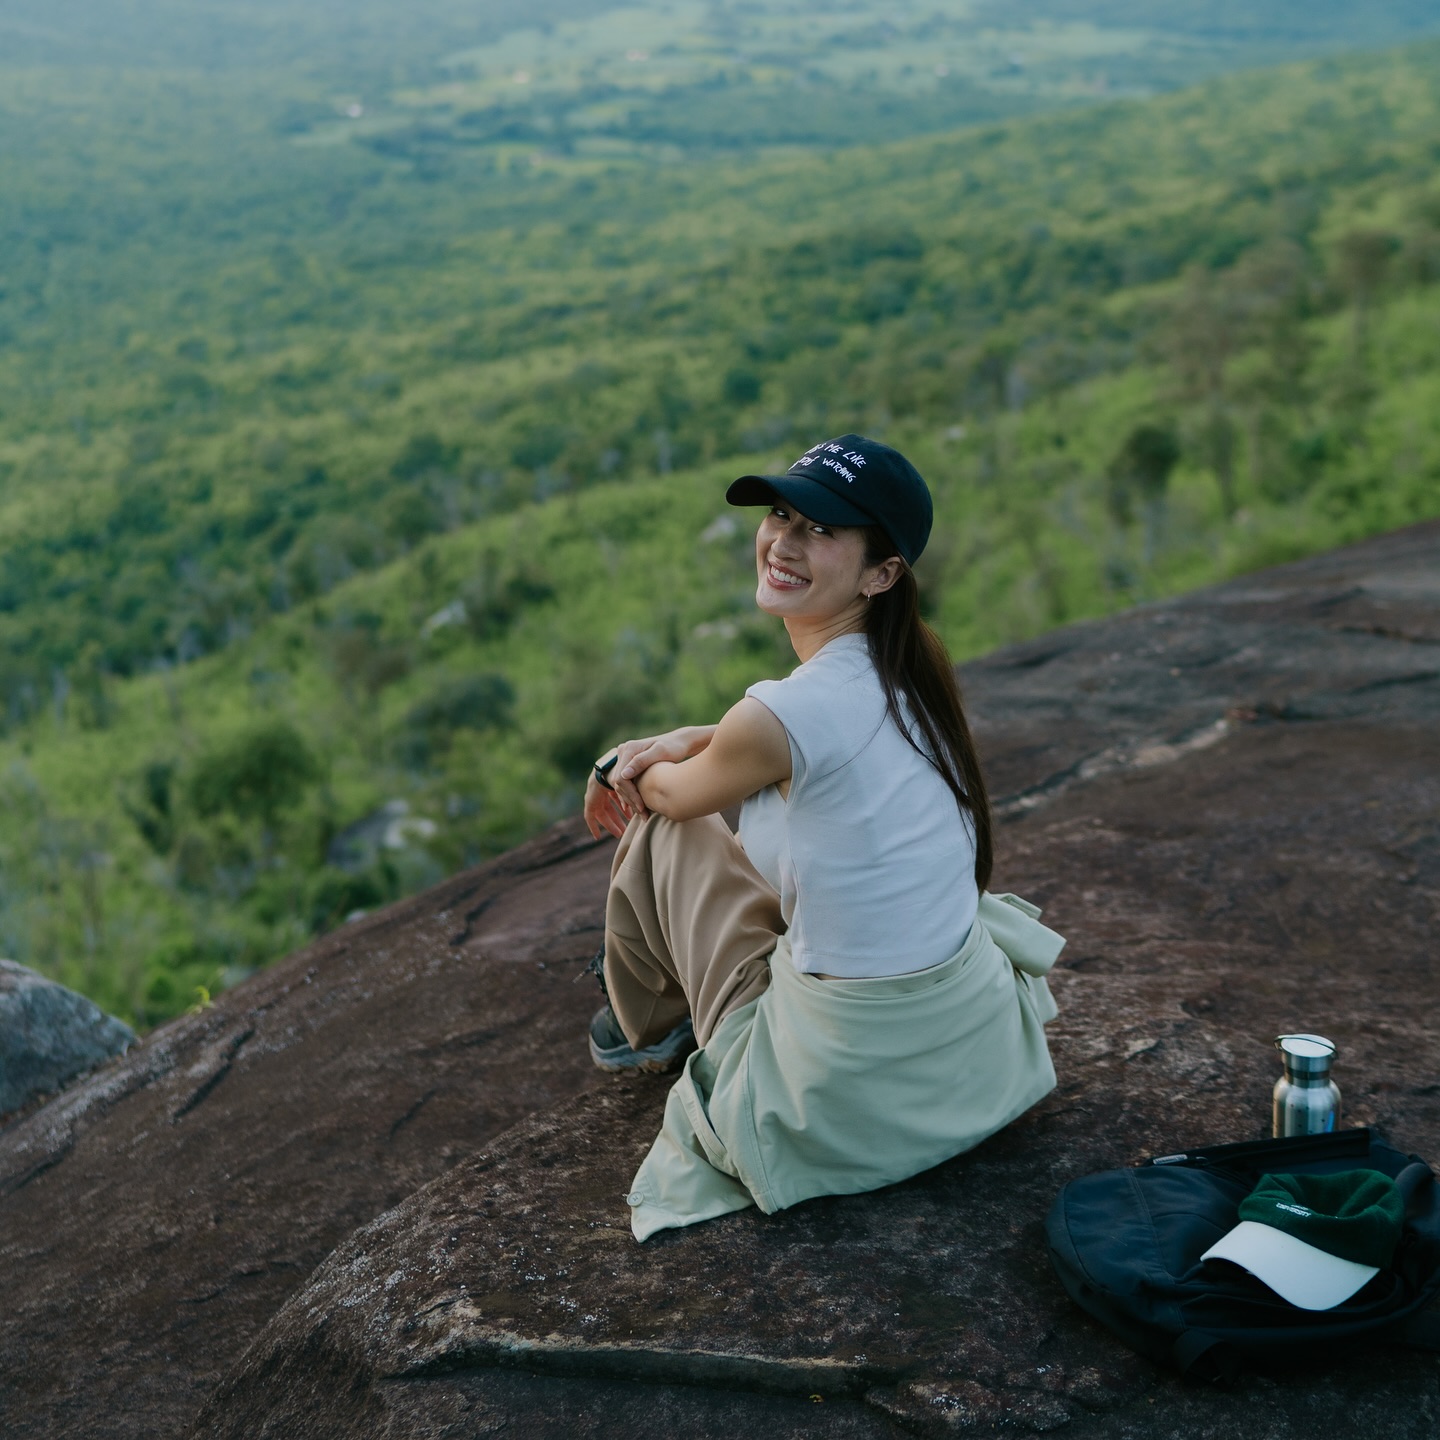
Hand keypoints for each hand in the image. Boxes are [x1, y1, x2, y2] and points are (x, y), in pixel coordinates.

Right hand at [582, 728, 712, 840]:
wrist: (680, 742)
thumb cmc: (674, 747)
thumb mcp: (661, 752)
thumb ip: (642, 761)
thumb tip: (624, 775)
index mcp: (629, 749)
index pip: (620, 778)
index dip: (630, 794)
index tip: (642, 807)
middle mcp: (624, 752)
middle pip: (619, 783)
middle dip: (630, 800)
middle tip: (643, 814)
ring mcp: (626, 758)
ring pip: (622, 785)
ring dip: (631, 800)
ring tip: (644, 814)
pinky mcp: (631, 764)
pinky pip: (627, 783)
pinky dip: (633, 796)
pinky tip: (642, 808)